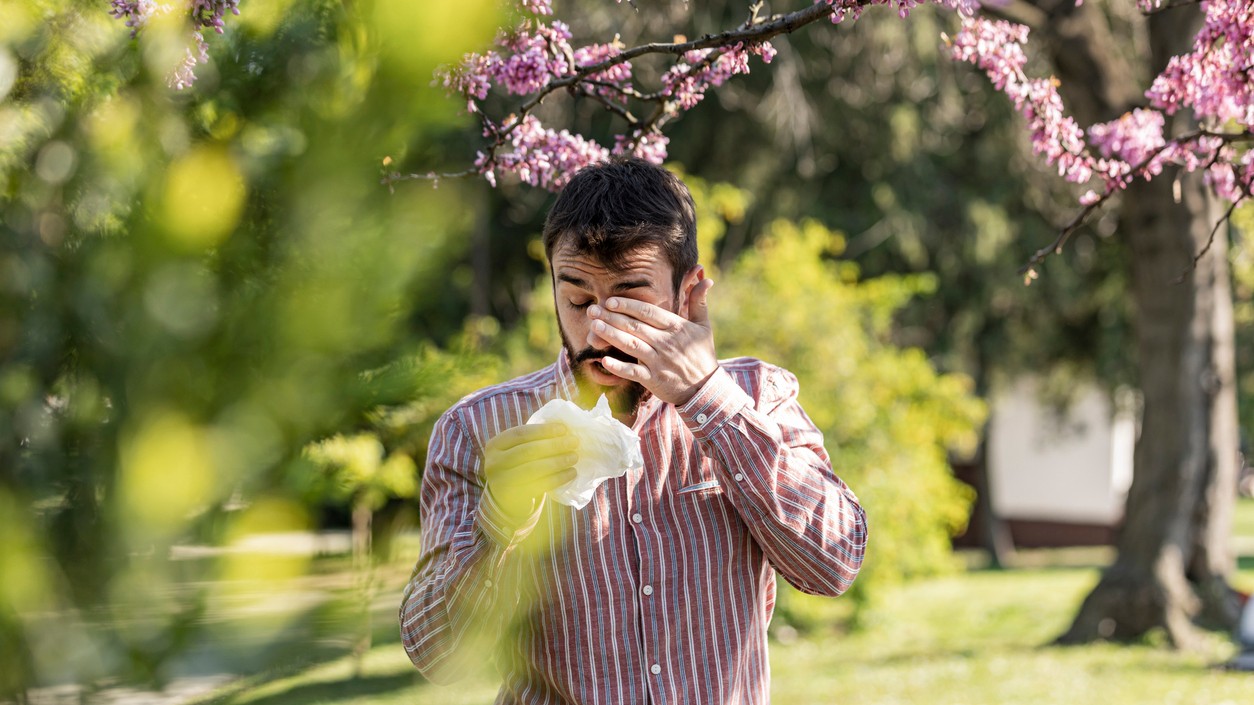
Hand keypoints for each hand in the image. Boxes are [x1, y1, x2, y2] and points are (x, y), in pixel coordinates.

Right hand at [483, 423, 578, 527]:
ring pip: (534, 469)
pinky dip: (558, 478)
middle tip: (574, 442)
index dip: (543, 430)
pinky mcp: (513, 498)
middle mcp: (493, 463)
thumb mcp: (517, 450)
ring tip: (574, 457)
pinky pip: (540, 485)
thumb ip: (533, 439)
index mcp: (495, 445)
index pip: (520, 433)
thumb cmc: (518, 466)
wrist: (507, 498)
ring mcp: (501, 482)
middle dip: (554, 445)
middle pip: (528, 451)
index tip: (564, 429)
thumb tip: (564, 428)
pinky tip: (571, 473)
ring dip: (558, 461)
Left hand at [586, 278, 716, 405]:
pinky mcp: (653, 379)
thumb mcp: (704, 326)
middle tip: (592, 310)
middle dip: (612, 317)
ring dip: (611, 336)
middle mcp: (666, 343)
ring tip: (594, 326)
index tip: (610, 300)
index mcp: (676, 327)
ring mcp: (659, 361)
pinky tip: (604, 361)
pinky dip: (619, 367)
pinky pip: (634, 372)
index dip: (628, 306)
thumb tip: (706, 280)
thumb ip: (699, 302)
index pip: (648, 312)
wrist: (705, 388)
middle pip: (635, 326)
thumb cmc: (702, 354)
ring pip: (632, 345)